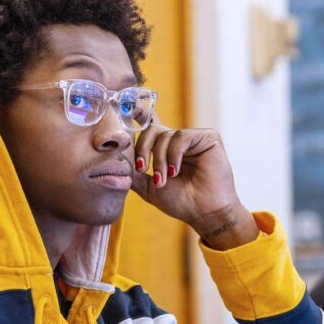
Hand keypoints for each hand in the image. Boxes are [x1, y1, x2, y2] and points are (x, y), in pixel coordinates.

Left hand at [130, 114, 258, 249]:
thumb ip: (133, 174)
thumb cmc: (181, 202)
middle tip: (141, 168)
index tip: (125, 110)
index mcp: (166, 149)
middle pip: (152, 129)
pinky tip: (175, 171)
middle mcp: (179, 141)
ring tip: (162, 180)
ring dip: (159, 160)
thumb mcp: (149, 188)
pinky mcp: (208, 138)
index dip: (139, 115)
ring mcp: (194, 138)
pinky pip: (182, 137)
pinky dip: (174, 155)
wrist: (204, 213)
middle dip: (142, 148)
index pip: (150, 127)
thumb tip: (115, 163)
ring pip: (166, 135)